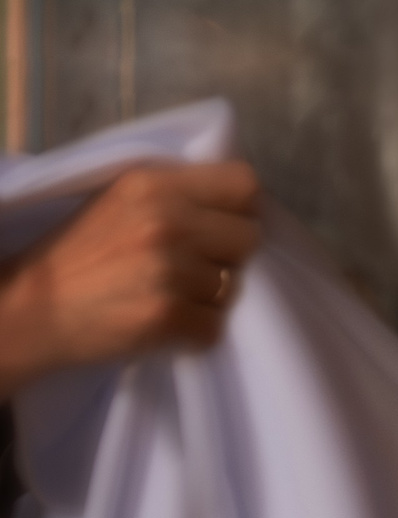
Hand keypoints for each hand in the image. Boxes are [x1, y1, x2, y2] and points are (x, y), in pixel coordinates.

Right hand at [0, 162, 262, 399]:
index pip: (244, 184)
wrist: (27, 310)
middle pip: (249, 237)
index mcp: (155, 184)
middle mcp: (167, 222)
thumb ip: (177, 193)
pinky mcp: (167, 315)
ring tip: (166, 295)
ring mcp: (169, 270)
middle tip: (192, 267)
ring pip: (236, 287)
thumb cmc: (78, 254)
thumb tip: (243, 202)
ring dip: (209, 298)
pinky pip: (215, 327)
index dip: (240, 209)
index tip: (221, 226)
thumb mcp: (120, 200)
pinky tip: (161, 323)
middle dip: (228, 256)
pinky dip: (194, 333)